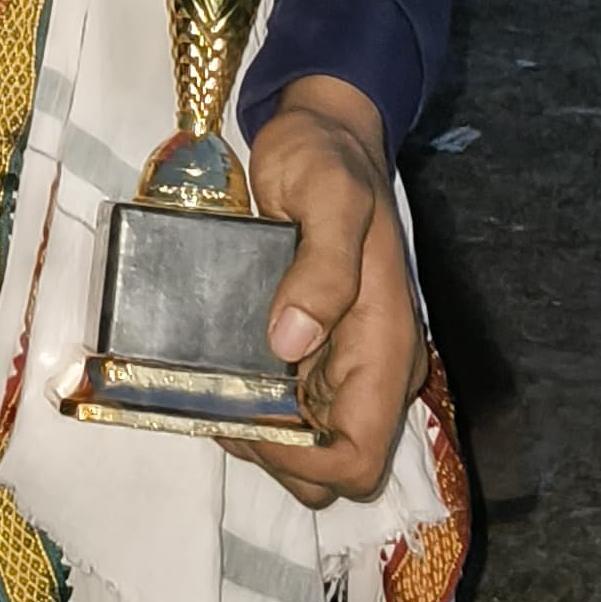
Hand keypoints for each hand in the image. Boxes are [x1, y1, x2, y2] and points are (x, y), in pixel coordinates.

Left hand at [229, 77, 427, 508]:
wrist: (326, 132)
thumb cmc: (326, 160)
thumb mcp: (326, 196)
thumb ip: (321, 267)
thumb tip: (293, 341)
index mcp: (387, 346)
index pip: (359, 457)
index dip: (301, 462)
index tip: (246, 421)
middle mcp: (376, 369)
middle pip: (334, 469)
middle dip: (276, 456)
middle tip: (221, 407)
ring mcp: (350, 364)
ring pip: (312, 448)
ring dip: (262, 436)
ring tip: (213, 389)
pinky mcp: (325, 352)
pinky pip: (298, 411)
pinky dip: (260, 411)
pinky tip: (223, 376)